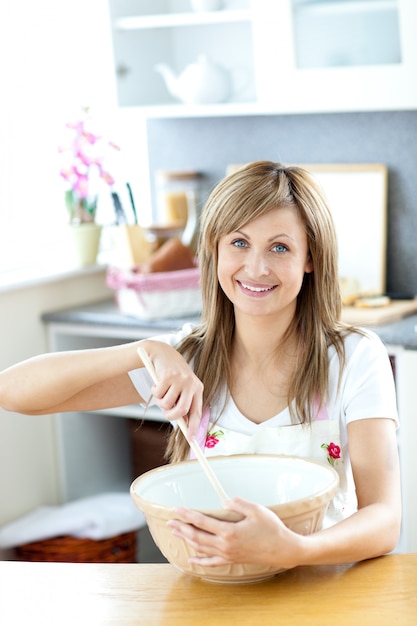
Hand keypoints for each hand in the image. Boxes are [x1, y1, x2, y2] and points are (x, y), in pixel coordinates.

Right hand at [141, 340, 203, 436]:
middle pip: (181, 410)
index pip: (197, 412)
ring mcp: (180, 378)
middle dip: (171, 416)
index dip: (193, 427)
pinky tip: (157, 384)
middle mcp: (191, 383)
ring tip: (161, 393)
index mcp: (198, 388)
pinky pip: (157, 394)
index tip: (190, 440)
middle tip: (166, 413)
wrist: (163, 353)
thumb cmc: (173, 375)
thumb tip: (183, 424)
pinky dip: (154, 392)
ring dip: (160, 402)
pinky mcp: (167, 375)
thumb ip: (183, 402)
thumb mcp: (182, 388)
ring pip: (166, 404)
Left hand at [167, 497, 300, 568]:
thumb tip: (223, 502)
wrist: (283, 549)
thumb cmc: (271, 528)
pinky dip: (200, 560)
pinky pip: (212, 562)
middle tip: (169, 521)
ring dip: (187, 540)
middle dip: (182, 527)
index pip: (202, 521)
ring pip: (202, 548)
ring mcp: (228, 554)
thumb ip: (238, 503)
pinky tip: (191, 559)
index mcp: (229, 531)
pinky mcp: (233, 559)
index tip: (176, 509)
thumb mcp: (256, 510)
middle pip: (197, 536)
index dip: (187, 515)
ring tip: (176, 533)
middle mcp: (225, 545)